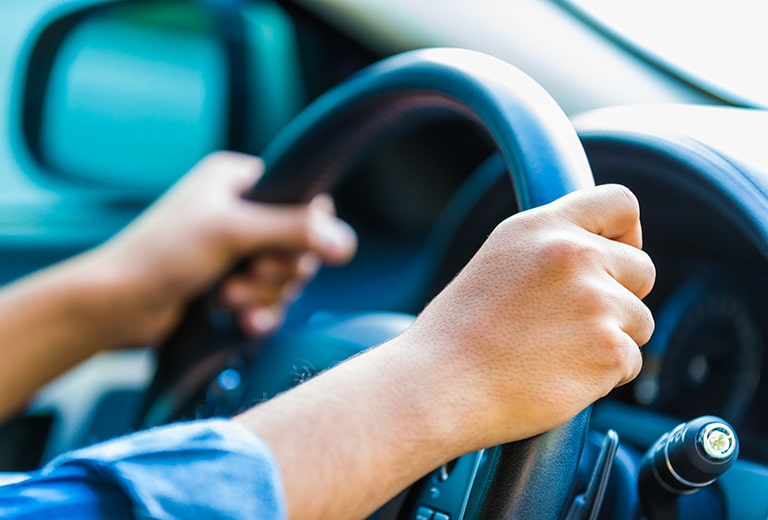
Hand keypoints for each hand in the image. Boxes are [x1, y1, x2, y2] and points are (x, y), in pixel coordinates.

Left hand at [94, 151, 356, 346]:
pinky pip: (270, 301)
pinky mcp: (232, 286)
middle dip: (276, 272)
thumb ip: (294, 230)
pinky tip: (243, 324)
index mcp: (239, 181)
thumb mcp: (233, 231)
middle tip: (246, 277)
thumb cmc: (164, 254)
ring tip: (229, 300)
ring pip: (286, 278)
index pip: (304, 200)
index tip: (285, 251)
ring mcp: (237, 252)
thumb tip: (348, 242)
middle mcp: (241, 212)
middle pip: (299, 245)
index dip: (306, 232)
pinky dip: (260, 314)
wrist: (118, 306)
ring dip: (264, 295)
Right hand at [399, 183, 654, 448]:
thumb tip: (599, 258)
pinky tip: (558, 375)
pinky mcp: (608, 349)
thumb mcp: (498, 262)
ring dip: (611, 339)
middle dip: (622, 296)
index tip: (616, 258)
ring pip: (640, 320)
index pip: (620, 203)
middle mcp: (574, 254)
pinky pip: (630, 361)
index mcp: (541, 228)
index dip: (627, 234)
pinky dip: (603, 375)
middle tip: (576, 322)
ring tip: (556, 353)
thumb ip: (549, 250)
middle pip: (643, 268)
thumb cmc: (457, 334)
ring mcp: (596, 301)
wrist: (440, 384)